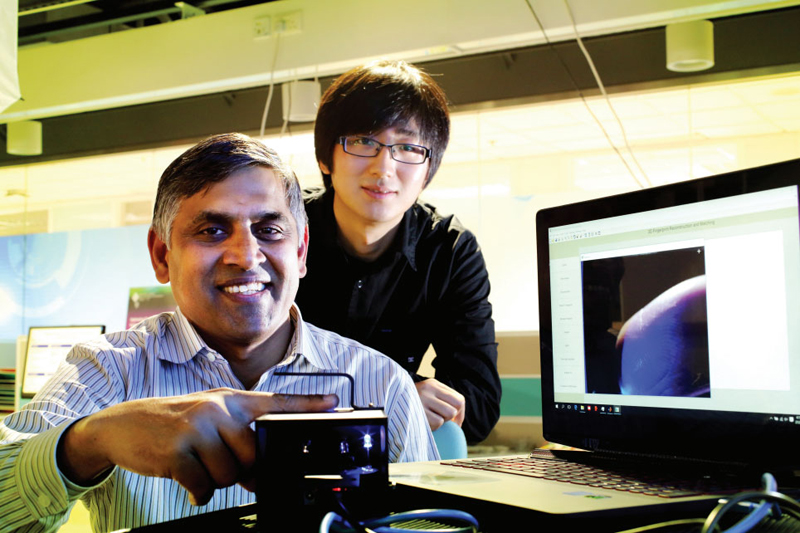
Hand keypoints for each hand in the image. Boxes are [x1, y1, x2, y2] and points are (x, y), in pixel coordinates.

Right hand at [58, 388, 336, 505]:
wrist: (123, 425)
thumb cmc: (174, 422)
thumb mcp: (209, 418)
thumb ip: (238, 438)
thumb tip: (261, 472)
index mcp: (230, 400)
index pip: (276, 401)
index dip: (309, 404)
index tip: (335, 404)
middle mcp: (218, 409)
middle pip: (254, 455)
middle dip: (241, 470)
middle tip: (217, 460)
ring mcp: (197, 428)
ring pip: (230, 475)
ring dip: (215, 480)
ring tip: (197, 464)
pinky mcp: (178, 451)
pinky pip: (204, 487)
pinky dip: (197, 491)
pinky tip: (186, 477)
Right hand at [414, 378, 465, 430]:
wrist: (384, 410)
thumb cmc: (411, 406)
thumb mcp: (426, 396)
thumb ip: (442, 400)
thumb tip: (459, 418)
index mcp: (433, 384)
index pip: (459, 398)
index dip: (460, 413)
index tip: (455, 422)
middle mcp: (429, 388)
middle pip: (458, 403)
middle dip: (453, 416)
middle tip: (443, 421)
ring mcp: (423, 398)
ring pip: (450, 413)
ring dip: (443, 421)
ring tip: (431, 420)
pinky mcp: (419, 411)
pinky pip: (438, 422)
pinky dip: (434, 427)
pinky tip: (425, 424)